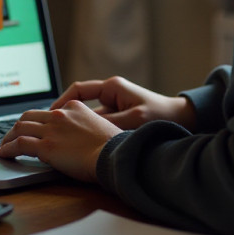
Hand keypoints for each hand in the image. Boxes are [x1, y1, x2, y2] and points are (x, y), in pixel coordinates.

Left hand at [0, 100, 120, 182]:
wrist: (114, 155)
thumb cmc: (112, 146)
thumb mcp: (100, 126)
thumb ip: (83, 126)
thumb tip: (75, 138)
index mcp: (74, 107)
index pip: (47, 111)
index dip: (35, 121)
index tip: (31, 128)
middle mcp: (60, 115)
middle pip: (29, 116)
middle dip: (17, 126)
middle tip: (12, 135)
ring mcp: (51, 130)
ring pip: (20, 128)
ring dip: (9, 137)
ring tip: (4, 146)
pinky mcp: (46, 146)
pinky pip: (20, 144)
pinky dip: (8, 148)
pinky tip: (5, 154)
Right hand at [51, 76, 196, 130]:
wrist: (182, 119)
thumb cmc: (161, 115)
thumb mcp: (134, 120)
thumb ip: (110, 124)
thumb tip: (86, 128)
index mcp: (112, 87)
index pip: (78, 90)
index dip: (62, 101)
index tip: (51, 114)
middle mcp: (110, 94)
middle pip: (79, 104)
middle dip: (65, 117)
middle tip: (51, 131)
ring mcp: (114, 106)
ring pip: (87, 117)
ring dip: (78, 128)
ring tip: (63, 142)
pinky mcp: (118, 118)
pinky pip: (97, 125)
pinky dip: (89, 134)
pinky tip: (82, 147)